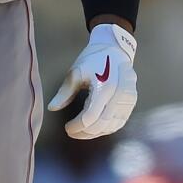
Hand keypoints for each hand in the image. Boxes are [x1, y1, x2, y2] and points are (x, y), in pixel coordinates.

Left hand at [48, 23, 137, 138]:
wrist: (114, 50)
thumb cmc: (92, 60)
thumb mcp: (75, 73)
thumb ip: (64, 93)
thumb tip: (51, 108)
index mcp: (105, 86)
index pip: (91, 116)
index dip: (78, 126)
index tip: (67, 128)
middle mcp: (120, 95)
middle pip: (102, 123)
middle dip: (85, 132)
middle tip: (71, 133)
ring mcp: (128, 100)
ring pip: (112, 125)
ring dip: (96, 132)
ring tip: (81, 132)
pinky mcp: (132, 102)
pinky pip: (120, 121)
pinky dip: (107, 128)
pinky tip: (95, 129)